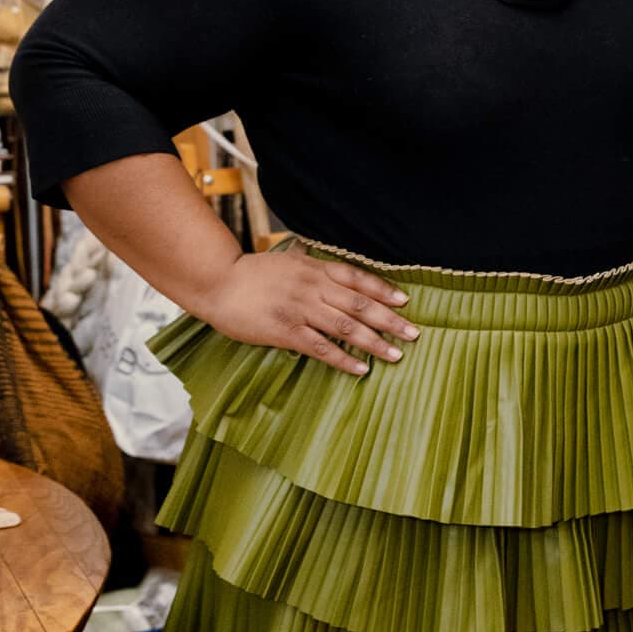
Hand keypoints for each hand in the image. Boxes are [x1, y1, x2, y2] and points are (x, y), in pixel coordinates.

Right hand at [206, 244, 418, 375]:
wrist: (218, 282)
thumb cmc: (253, 273)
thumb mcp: (289, 262)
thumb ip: (312, 267)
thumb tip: (331, 268)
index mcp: (316, 269)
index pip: (359, 279)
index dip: (384, 290)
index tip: (406, 301)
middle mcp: (314, 287)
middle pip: (361, 304)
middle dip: (391, 320)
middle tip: (414, 334)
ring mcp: (301, 309)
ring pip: (346, 327)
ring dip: (375, 342)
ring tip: (396, 355)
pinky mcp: (286, 331)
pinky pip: (321, 348)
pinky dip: (344, 359)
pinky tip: (362, 369)